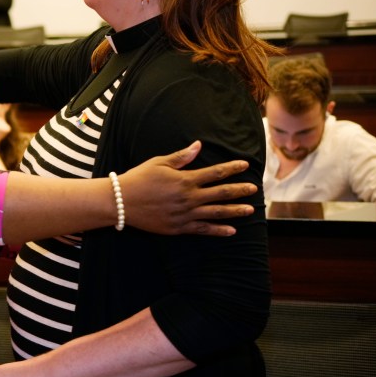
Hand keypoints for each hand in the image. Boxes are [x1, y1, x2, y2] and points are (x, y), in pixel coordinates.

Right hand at [119, 140, 256, 235]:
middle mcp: (189, 197)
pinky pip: (203, 229)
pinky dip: (218, 230)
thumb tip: (198, 146)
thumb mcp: (159, 163)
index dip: (232, 168)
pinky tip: (231, 231)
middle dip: (239, 190)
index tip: (245, 165)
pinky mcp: (178, 227)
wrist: (121, 202)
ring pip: (216, 213)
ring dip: (235, 211)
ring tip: (250, 210)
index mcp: (185, 180)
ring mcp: (185, 214)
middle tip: (254, 188)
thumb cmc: (139, 179)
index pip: (215, 172)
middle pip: (221, 193)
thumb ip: (181, 157)